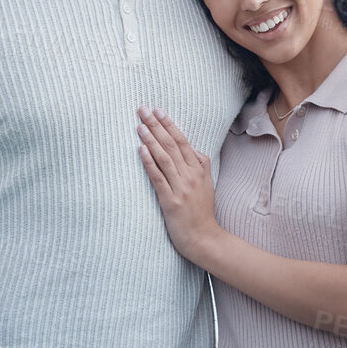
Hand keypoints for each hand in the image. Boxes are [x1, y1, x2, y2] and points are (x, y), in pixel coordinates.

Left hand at [136, 107, 219, 260]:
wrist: (204, 237)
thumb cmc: (202, 212)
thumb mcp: (207, 184)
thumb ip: (200, 165)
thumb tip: (191, 149)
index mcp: (200, 169)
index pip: (182, 141)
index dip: (169, 124)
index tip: (158, 110)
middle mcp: (191, 175)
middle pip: (172, 145)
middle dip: (156, 125)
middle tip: (143, 110)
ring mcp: (181, 188)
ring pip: (164, 158)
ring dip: (150, 140)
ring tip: (139, 126)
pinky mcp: (171, 201)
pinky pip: (158, 178)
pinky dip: (149, 162)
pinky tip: (141, 150)